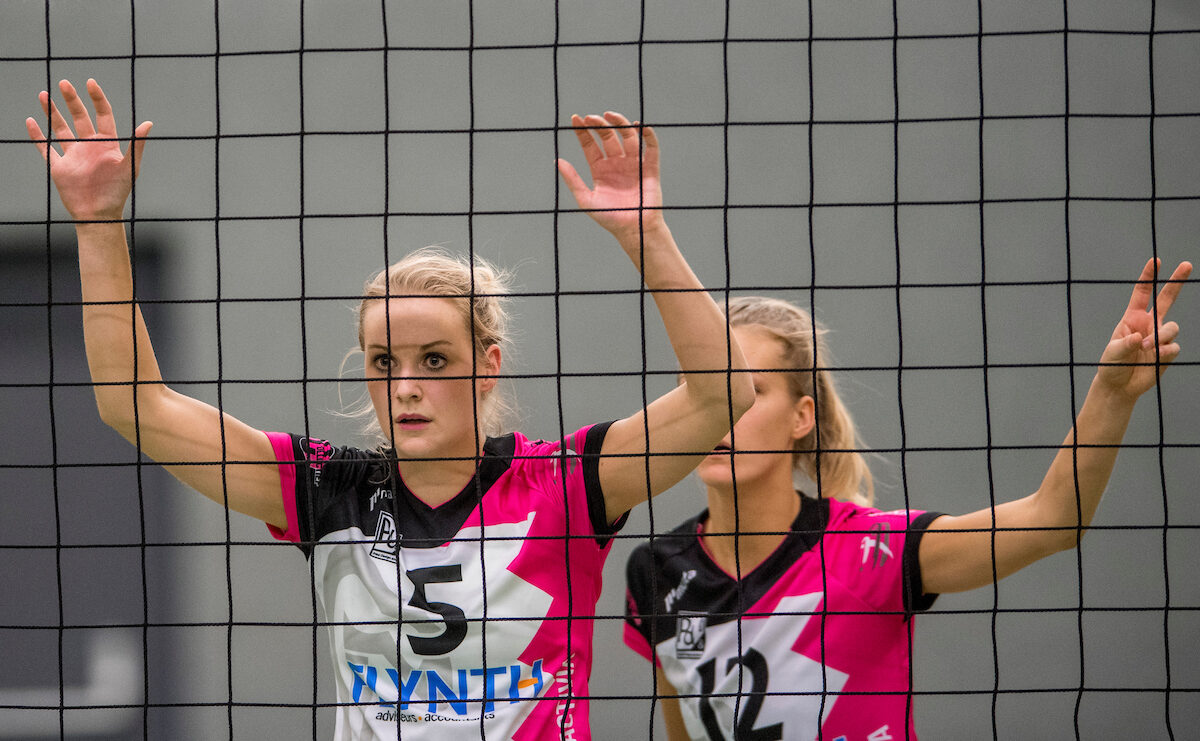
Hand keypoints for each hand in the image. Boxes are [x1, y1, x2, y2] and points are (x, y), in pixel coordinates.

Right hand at [26, 78, 151, 221]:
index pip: (103, 115)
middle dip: (72, 100)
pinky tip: (32, 121)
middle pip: (79, 117)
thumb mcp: (130, 166)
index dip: (97, 99)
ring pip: (60, 128)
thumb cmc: (117, 193)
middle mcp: (89, 147)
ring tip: (44, 94)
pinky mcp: (58, 167)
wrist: (98, 215)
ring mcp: (73, 155)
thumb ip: (137, 144)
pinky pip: (45, 147)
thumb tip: (148, 123)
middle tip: (64, 83)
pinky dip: (37, 135)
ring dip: (52, 112)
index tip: (90, 83)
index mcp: (107, 144)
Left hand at [557, 111, 663, 243]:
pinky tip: (640, 126)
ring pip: (627, 137)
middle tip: (590, 117)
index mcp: (600, 169)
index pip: (590, 145)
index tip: (575, 119)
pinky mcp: (650, 168)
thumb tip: (558, 161)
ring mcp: (633, 164)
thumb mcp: (586, 199)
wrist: (632, 230)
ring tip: (610, 115)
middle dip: (599, 126)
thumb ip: (573, 180)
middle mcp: (616, 163)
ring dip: (620, 124)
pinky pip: (651, 149)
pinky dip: (648, 136)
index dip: (583, 132)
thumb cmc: (609, 218)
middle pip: (607, 137)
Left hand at [1097, 258, 1192, 398]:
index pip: (1142, 294)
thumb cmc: (1112, 365)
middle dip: (1177, 281)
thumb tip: (1139, 338)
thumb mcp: (1112, 352)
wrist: (1120, 386)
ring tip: (1147, 348)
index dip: (1148, 277)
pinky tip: (1156, 357)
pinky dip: (1165, 351)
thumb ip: (1125, 344)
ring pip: (1172, 327)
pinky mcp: (1167, 352)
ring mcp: (1159, 337)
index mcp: (1132, 318)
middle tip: (1187, 264)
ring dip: (1161, 337)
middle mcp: (1148, 324)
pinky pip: (1174, 347)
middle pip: (1167, 299)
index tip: (1156, 261)